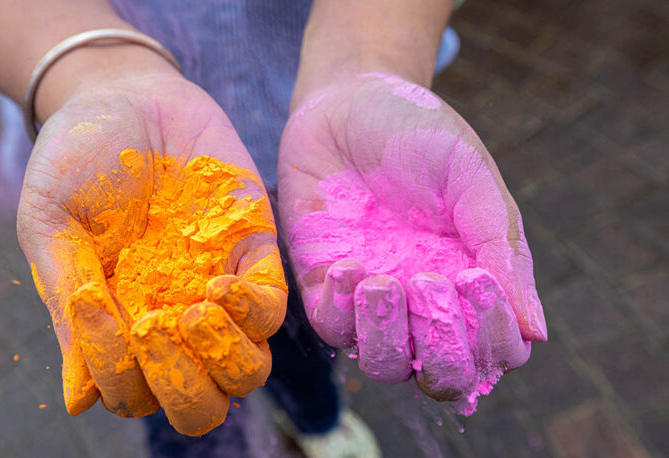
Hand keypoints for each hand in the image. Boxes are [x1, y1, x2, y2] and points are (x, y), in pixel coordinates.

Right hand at [17, 62, 285, 434]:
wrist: (124, 96)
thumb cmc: (76, 161)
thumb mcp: (52, 227)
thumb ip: (66, 305)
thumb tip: (76, 403)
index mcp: (122, 327)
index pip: (135, 396)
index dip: (121, 378)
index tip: (98, 309)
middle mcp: (174, 322)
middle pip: (202, 403)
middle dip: (184, 390)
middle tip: (156, 331)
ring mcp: (218, 292)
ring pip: (247, 371)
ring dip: (223, 359)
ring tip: (190, 312)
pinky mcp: (254, 253)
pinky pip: (272, 308)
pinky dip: (251, 311)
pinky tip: (218, 284)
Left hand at [278, 73, 545, 411]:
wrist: (347, 101)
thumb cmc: (417, 133)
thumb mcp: (470, 179)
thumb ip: (500, 247)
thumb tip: (535, 332)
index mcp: (473, 281)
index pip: (496, 353)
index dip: (492, 340)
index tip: (473, 277)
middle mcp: (425, 302)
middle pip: (442, 378)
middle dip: (441, 350)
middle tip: (429, 281)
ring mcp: (373, 298)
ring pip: (384, 367)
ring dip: (387, 335)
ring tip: (382, 278)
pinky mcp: (324, 284)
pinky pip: (332, 330)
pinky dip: (341, 313)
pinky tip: (347, 263)